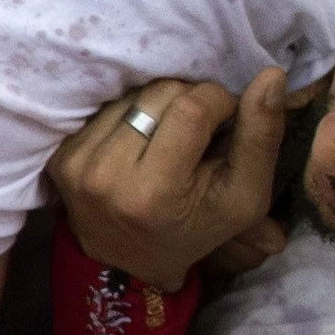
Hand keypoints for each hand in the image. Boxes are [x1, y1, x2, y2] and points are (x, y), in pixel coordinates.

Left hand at [46, 71, 292, 290]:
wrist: (128, 259)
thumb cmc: (198, 226)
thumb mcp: (246, 195)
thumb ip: (261, 137)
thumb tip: (272, 75)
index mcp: (152, 192)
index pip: (191, 107)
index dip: (219, 100)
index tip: (227, 117)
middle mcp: (106, 176)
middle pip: (160, 93)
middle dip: (191, 101)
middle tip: (199, 131)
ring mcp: (78, 164)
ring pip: (134, 94)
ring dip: (160, 106)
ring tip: (170, 138)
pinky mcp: (61, 155)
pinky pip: (108, 107)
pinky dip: (132, 115)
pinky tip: (142, 141)